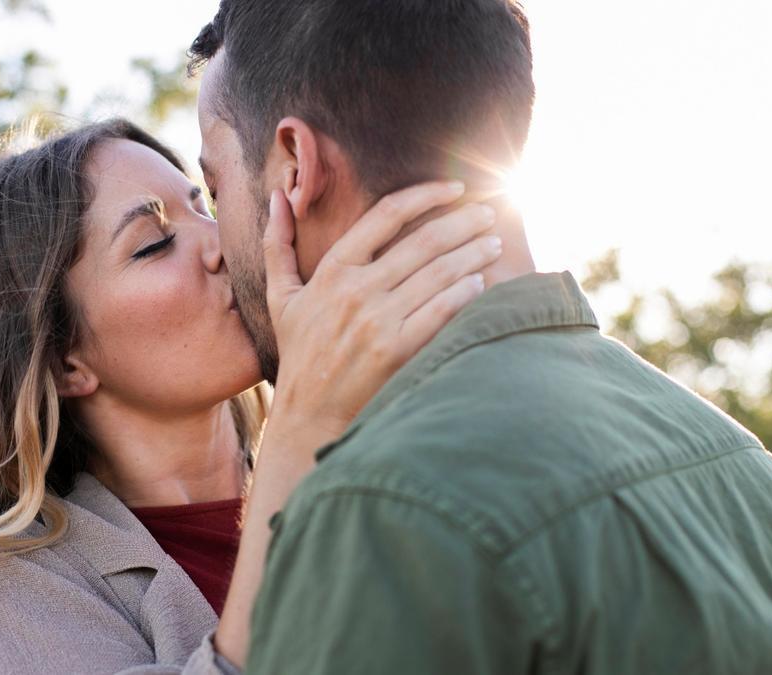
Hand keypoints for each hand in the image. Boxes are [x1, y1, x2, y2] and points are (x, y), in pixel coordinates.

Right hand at [266, 181, 500, 444]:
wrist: (308, 414)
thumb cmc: (299, 353)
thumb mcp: (279, 296)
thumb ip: (277, 245)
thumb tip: (277, 197)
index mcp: (331, 270)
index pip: (386, 214)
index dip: (426, 194)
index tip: (454, 189)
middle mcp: (355, 290)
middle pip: (423, 241)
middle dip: (464, 222)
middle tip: (489, 214)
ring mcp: (377, 321)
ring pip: (439, 273)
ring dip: (473, 254)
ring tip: (494, 245)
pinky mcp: (396, 351)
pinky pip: (442, 311)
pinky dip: (466, 293)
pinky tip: (481, 283)